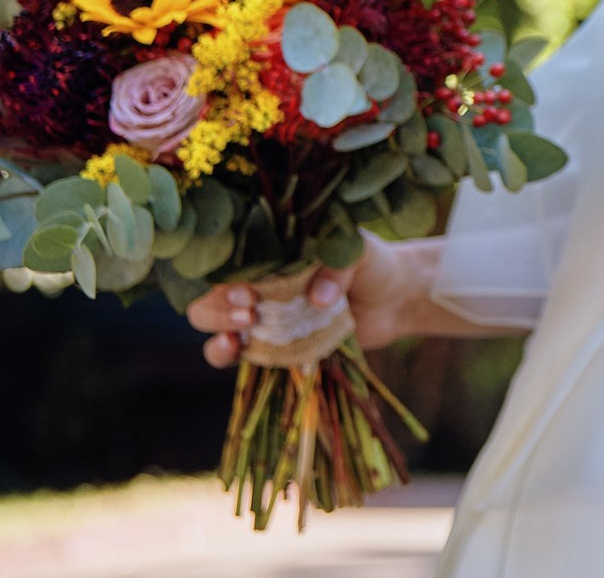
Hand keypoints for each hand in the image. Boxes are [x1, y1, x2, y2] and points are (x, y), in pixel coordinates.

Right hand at [186, 234, 418, 365]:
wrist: (394, 300)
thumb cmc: (371, 265)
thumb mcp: (359, 252)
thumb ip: (338, 265)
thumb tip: (318, 299)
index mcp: (270, 251)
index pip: (227, 258)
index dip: (225, 274)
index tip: (249, 289)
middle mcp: (255, 281)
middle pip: (210, 291)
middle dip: (218, 305)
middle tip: (250, 311)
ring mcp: (258, 315)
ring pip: (210, 321)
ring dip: (217, 326)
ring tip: (244, 329)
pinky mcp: (267, 344)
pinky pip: (231, 352)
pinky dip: (223, 353)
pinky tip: (234, 349)